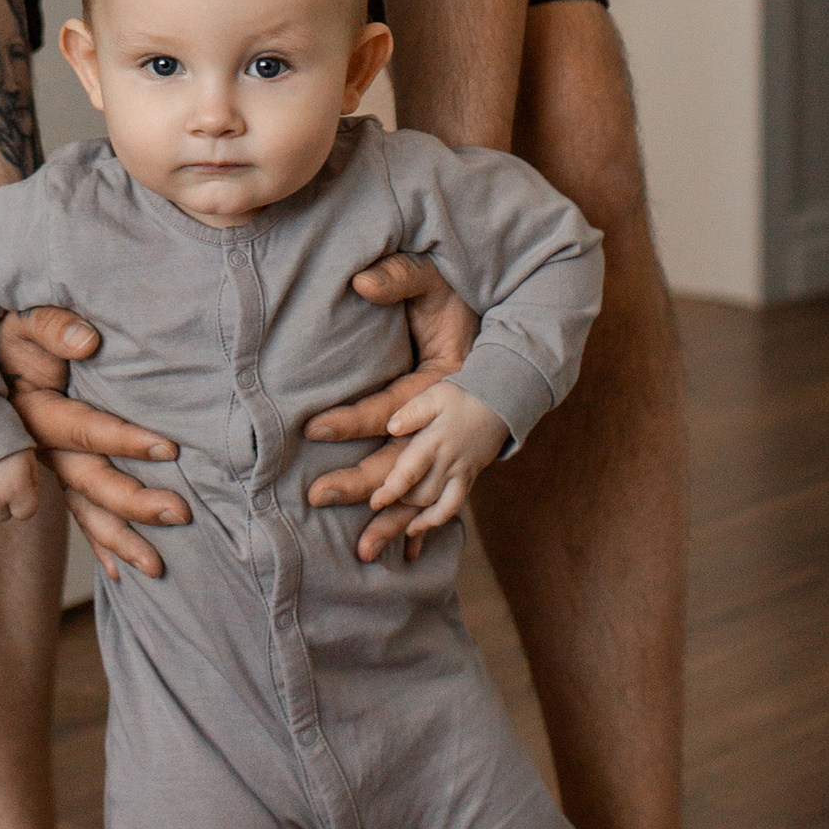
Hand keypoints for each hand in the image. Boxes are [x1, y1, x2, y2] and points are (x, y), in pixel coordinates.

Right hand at [0, 304, 189, 583]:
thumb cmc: (14, 336)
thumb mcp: (26, 322)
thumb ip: (53, 327)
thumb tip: (89, 341)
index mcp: (36, 412)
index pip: (84, 429)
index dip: (125, 439)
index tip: (169, 448)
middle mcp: (41, 449)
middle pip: (88, 482)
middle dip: (133, 503)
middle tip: (180, 513)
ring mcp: (47, 468)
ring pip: (85, 510)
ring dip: (120, 539)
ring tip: (157, 568)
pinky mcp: (56, 475)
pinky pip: (79, 515)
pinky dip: (99, 545)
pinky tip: (122, 573)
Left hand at [303, 252, 479, 563]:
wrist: (515, 335)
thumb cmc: (464, 307)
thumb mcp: (434, 282)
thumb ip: (400, 277)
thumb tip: (361, 281)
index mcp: (444, 382)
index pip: (390, 407)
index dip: (353, 420)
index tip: (313, 429)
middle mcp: (454, 422)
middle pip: (406, 461)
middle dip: (362, 483)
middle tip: (316, 495)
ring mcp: (464, 445)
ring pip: (428, 490)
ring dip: (396, 520)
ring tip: (363, 551)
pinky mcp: (467, 458)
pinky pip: (449, 498)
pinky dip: (431, 524)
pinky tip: (411, 550)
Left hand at [366, 377, 508, 535]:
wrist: (500, 404)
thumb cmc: (462, 397)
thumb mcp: (436, 395)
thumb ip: (413, 411)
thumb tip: (392, 427)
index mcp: (435, 441)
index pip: (411, 471)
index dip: (392, 489)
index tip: (374, 503)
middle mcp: (448, 463)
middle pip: (421, 495)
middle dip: (397, 508)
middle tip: (375, 517)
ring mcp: (460, 474)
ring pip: (437, 505)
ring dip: (414, 517)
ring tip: (391, 526)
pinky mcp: (468, 480)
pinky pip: (452, 507)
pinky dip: (434, 520)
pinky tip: (415, 528)